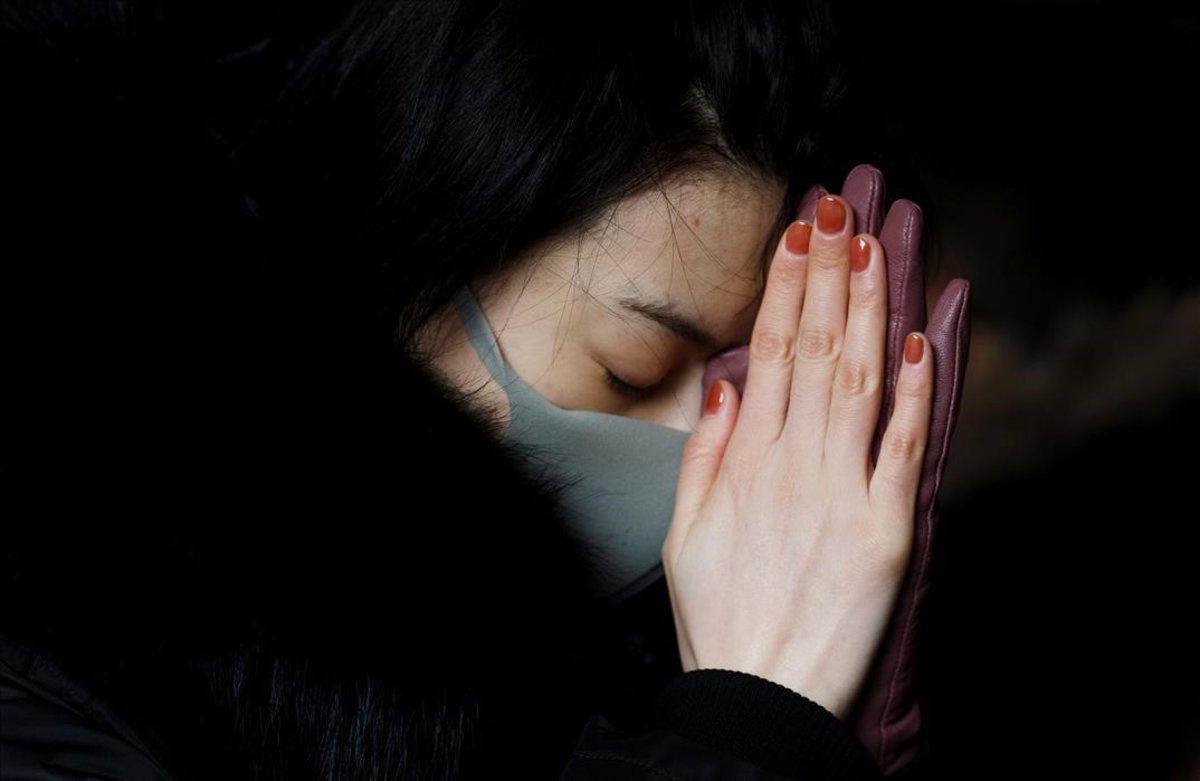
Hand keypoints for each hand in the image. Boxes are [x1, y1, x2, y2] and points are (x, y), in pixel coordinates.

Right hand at [699, 165, 972, 772]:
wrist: (760, 692)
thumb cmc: (718, 615)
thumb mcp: (682, 534)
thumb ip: (702, 455)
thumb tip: (722, 385)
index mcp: (745, 461)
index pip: (770, 351)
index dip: (786, 286)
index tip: (798, 232)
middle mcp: (794, 462)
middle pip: (818, 348)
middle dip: (829, 272)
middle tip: (841, 206)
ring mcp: (843, 490)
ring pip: (860, 379)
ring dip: (868, 309)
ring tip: (874, 247)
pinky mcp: (887, 526)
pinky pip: (903, 446)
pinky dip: (915, 392)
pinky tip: (918, 341)